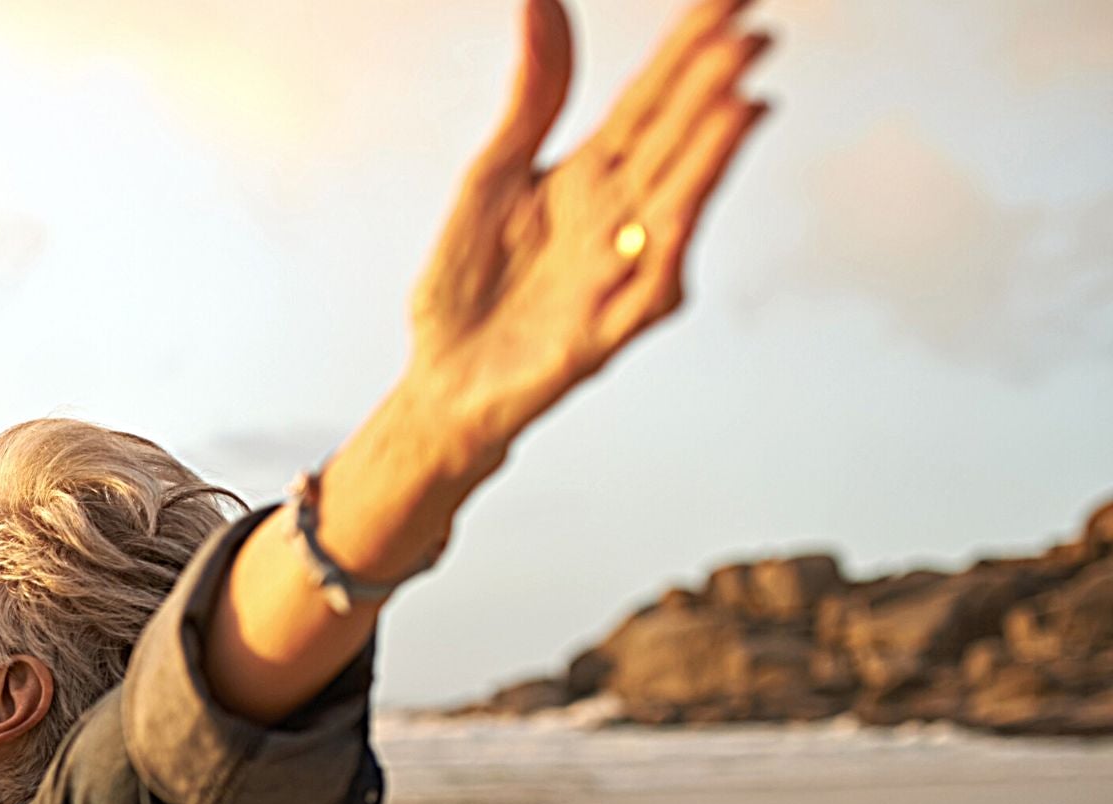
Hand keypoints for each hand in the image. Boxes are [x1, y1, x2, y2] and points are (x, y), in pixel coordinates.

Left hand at [405, 0, 774, 466]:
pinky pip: (645, 290)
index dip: (690, 47)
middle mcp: (618, 216)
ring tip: (740, 105)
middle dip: (711, 93)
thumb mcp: (492, 172)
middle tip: (751, 36)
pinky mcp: (604, 331)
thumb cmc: (470, 281)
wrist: (440, 379)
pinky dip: (666, 250)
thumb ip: (532, 95)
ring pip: (673, 208)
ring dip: (708, 161)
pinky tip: (683, 215)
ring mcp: (618, 273)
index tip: (734, 0)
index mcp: (593, 173)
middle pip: (672, 143)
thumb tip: (539, 0)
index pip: (652, 97)